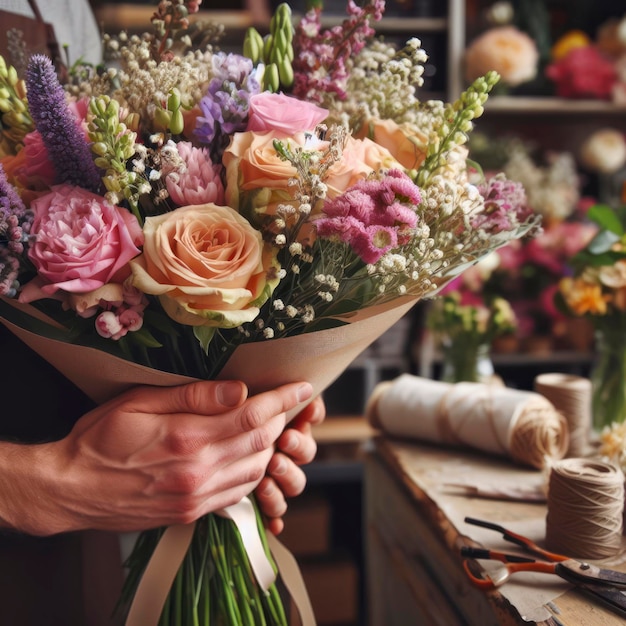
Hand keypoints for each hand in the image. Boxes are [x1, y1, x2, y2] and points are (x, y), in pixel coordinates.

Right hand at [0, 380, 311, 535]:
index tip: (302, 387)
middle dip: (281, 418)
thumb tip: (239, 389)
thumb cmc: (99, 439)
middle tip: (287, 401)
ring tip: (270, 424)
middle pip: (260, 441)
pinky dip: (253, 472)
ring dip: (270, 445)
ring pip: (255, 469)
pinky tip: (249, 455)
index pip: (252, 415)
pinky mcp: (191, 512)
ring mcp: (196, 497)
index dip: (282, 399)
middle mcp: (198, 472)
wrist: (72, 490)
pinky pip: (238, 494)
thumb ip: (193, 396)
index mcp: (187, 438)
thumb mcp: (139, 402)